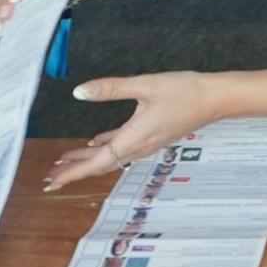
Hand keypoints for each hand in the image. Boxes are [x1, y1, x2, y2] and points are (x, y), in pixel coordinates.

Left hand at [41, 72, 227, 191]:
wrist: (215, 98)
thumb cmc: (185, 91)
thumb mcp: (144, 85)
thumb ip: (111, 88)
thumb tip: (80, 91)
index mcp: (134, 138)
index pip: (96, 162)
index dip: (72, 172)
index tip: (53, 181)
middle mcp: (139, 147)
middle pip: (100, 164)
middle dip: (74, 171)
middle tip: (51, 178)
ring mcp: (146, 144)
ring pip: (110, 157)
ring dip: (87, 160)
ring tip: (65, 161)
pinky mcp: (151, 136)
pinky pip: (122, 148)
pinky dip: (105, 148)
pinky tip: (95, 142)